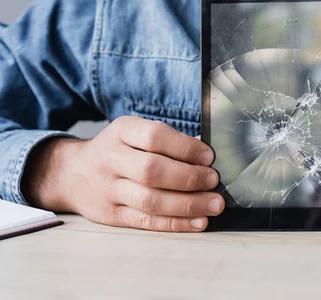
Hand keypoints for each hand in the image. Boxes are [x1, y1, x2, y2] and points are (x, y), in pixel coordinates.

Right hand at [22, 116, 222, 231]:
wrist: (72, 173)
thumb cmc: (117, 150)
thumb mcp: (135, 133)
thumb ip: (168, 141)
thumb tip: (206, 155)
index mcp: (121, 132)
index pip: (154, 137)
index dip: (185, 147)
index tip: (208, 157)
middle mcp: (111, 159)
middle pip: (152, 170)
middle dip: (189, 177)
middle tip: (214, 181)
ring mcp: (109, 189)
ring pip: (150, 201)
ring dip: (188, 205)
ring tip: (214, 204)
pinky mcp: (111, 215)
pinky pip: (146, 222)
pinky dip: (176, 223)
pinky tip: (198, 221)